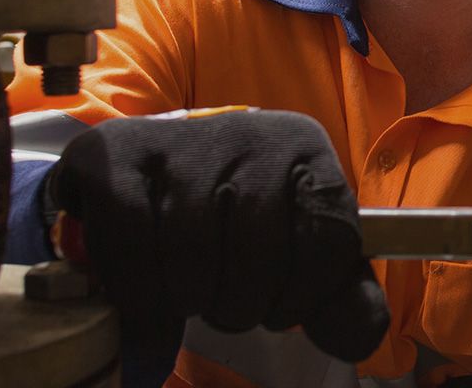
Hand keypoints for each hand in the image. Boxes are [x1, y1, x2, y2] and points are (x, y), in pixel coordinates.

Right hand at [50, 108, 388, 367]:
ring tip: (182, 293)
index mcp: (304, 148)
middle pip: (258, 252)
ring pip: (192, 252)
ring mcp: (176, 137)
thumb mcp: (296, 253)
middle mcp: (246, 131)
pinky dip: (137, 289)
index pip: (332, 235)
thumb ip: (340, 299)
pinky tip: (142, 290)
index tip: (280, 304)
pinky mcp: (114, 151)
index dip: (305, 293)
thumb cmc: (231, 222)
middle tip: (221, 299)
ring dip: (185, 301)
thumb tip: (357, 339)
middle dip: (238, 304)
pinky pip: (131, 243)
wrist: (145, 171)